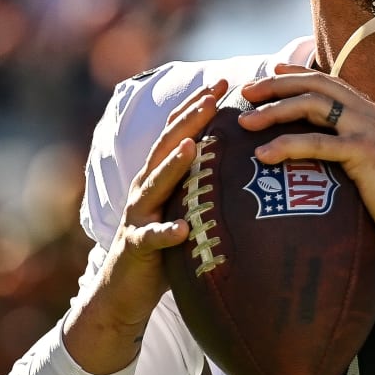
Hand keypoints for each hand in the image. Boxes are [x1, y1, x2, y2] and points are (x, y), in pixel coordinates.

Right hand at [62, 79, 227, 374]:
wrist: (124, 291)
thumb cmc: (165, 248)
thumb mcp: (187, 209)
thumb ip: (206, 186)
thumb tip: (250, 164)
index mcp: (160, 177)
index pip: (180, 134)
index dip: (198, 107)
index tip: (224, 83)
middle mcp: (146, 189)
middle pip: (168, 148)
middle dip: (190, 120)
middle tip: (213, 95)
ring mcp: (139, 217)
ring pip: (155, 185)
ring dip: (173, 166)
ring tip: (192, 147)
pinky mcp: (136, 248)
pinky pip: (152, 240)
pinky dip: (165, 233)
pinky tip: (181, 229)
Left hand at [237, 66, 374, 305]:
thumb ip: (352, 153)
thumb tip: (322, 160)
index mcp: (373, 114)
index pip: (329, 82)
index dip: (297, 75)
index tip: (270, 74)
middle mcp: (371, 114)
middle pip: (316, 85)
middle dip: (276, 85)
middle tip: (246, 92)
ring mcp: (369, 130)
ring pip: (313, 105)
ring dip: (274, 110)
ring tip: (245, 122)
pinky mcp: (365, 152)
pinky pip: (317, 143)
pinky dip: (286, 145)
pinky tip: (263, 155)